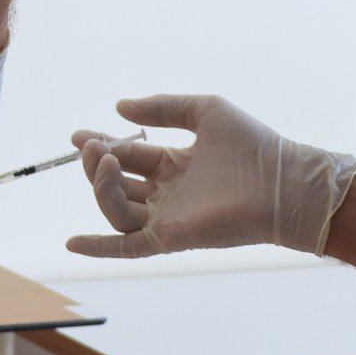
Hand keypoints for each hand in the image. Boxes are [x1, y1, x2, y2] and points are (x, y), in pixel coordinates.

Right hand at [66, 94, 355, 257]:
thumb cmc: (253, 145)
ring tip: (104, 160)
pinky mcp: (170, 238)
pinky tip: (72, 242)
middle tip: (92, 145)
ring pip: (115, 208)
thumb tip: (119, 107)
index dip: (101, 145)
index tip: (78, 135)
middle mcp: (167, 193)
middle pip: (116, 182)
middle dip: (97, 162)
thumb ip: (163, 107)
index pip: (127, 155)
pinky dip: (99, 247)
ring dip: (101, 186)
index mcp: (174, 164)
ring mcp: (166, 217)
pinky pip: (127, 247)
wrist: (282, 182)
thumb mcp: (204, 111)